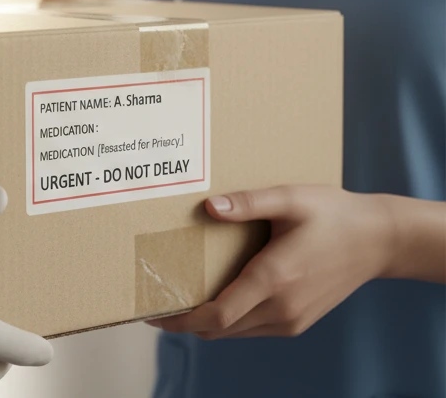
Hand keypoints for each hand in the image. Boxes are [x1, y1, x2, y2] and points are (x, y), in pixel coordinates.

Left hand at [147, 185, 391, 339]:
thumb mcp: (289, 199)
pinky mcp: (298, 321)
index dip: (183, 319)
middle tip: (155, 305)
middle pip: (220, 329)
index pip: (218, 314)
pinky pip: (252, 328)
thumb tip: (210, 207)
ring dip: (206, 323)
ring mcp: (292, 319)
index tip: (154, 314)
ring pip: (235, 332)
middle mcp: (282, 307)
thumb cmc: (333, 214)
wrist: (378, 240)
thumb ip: (248, 203)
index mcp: (275, 278)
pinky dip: (228, 320)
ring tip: (177, 301)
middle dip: (185, 322)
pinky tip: (214, 298)